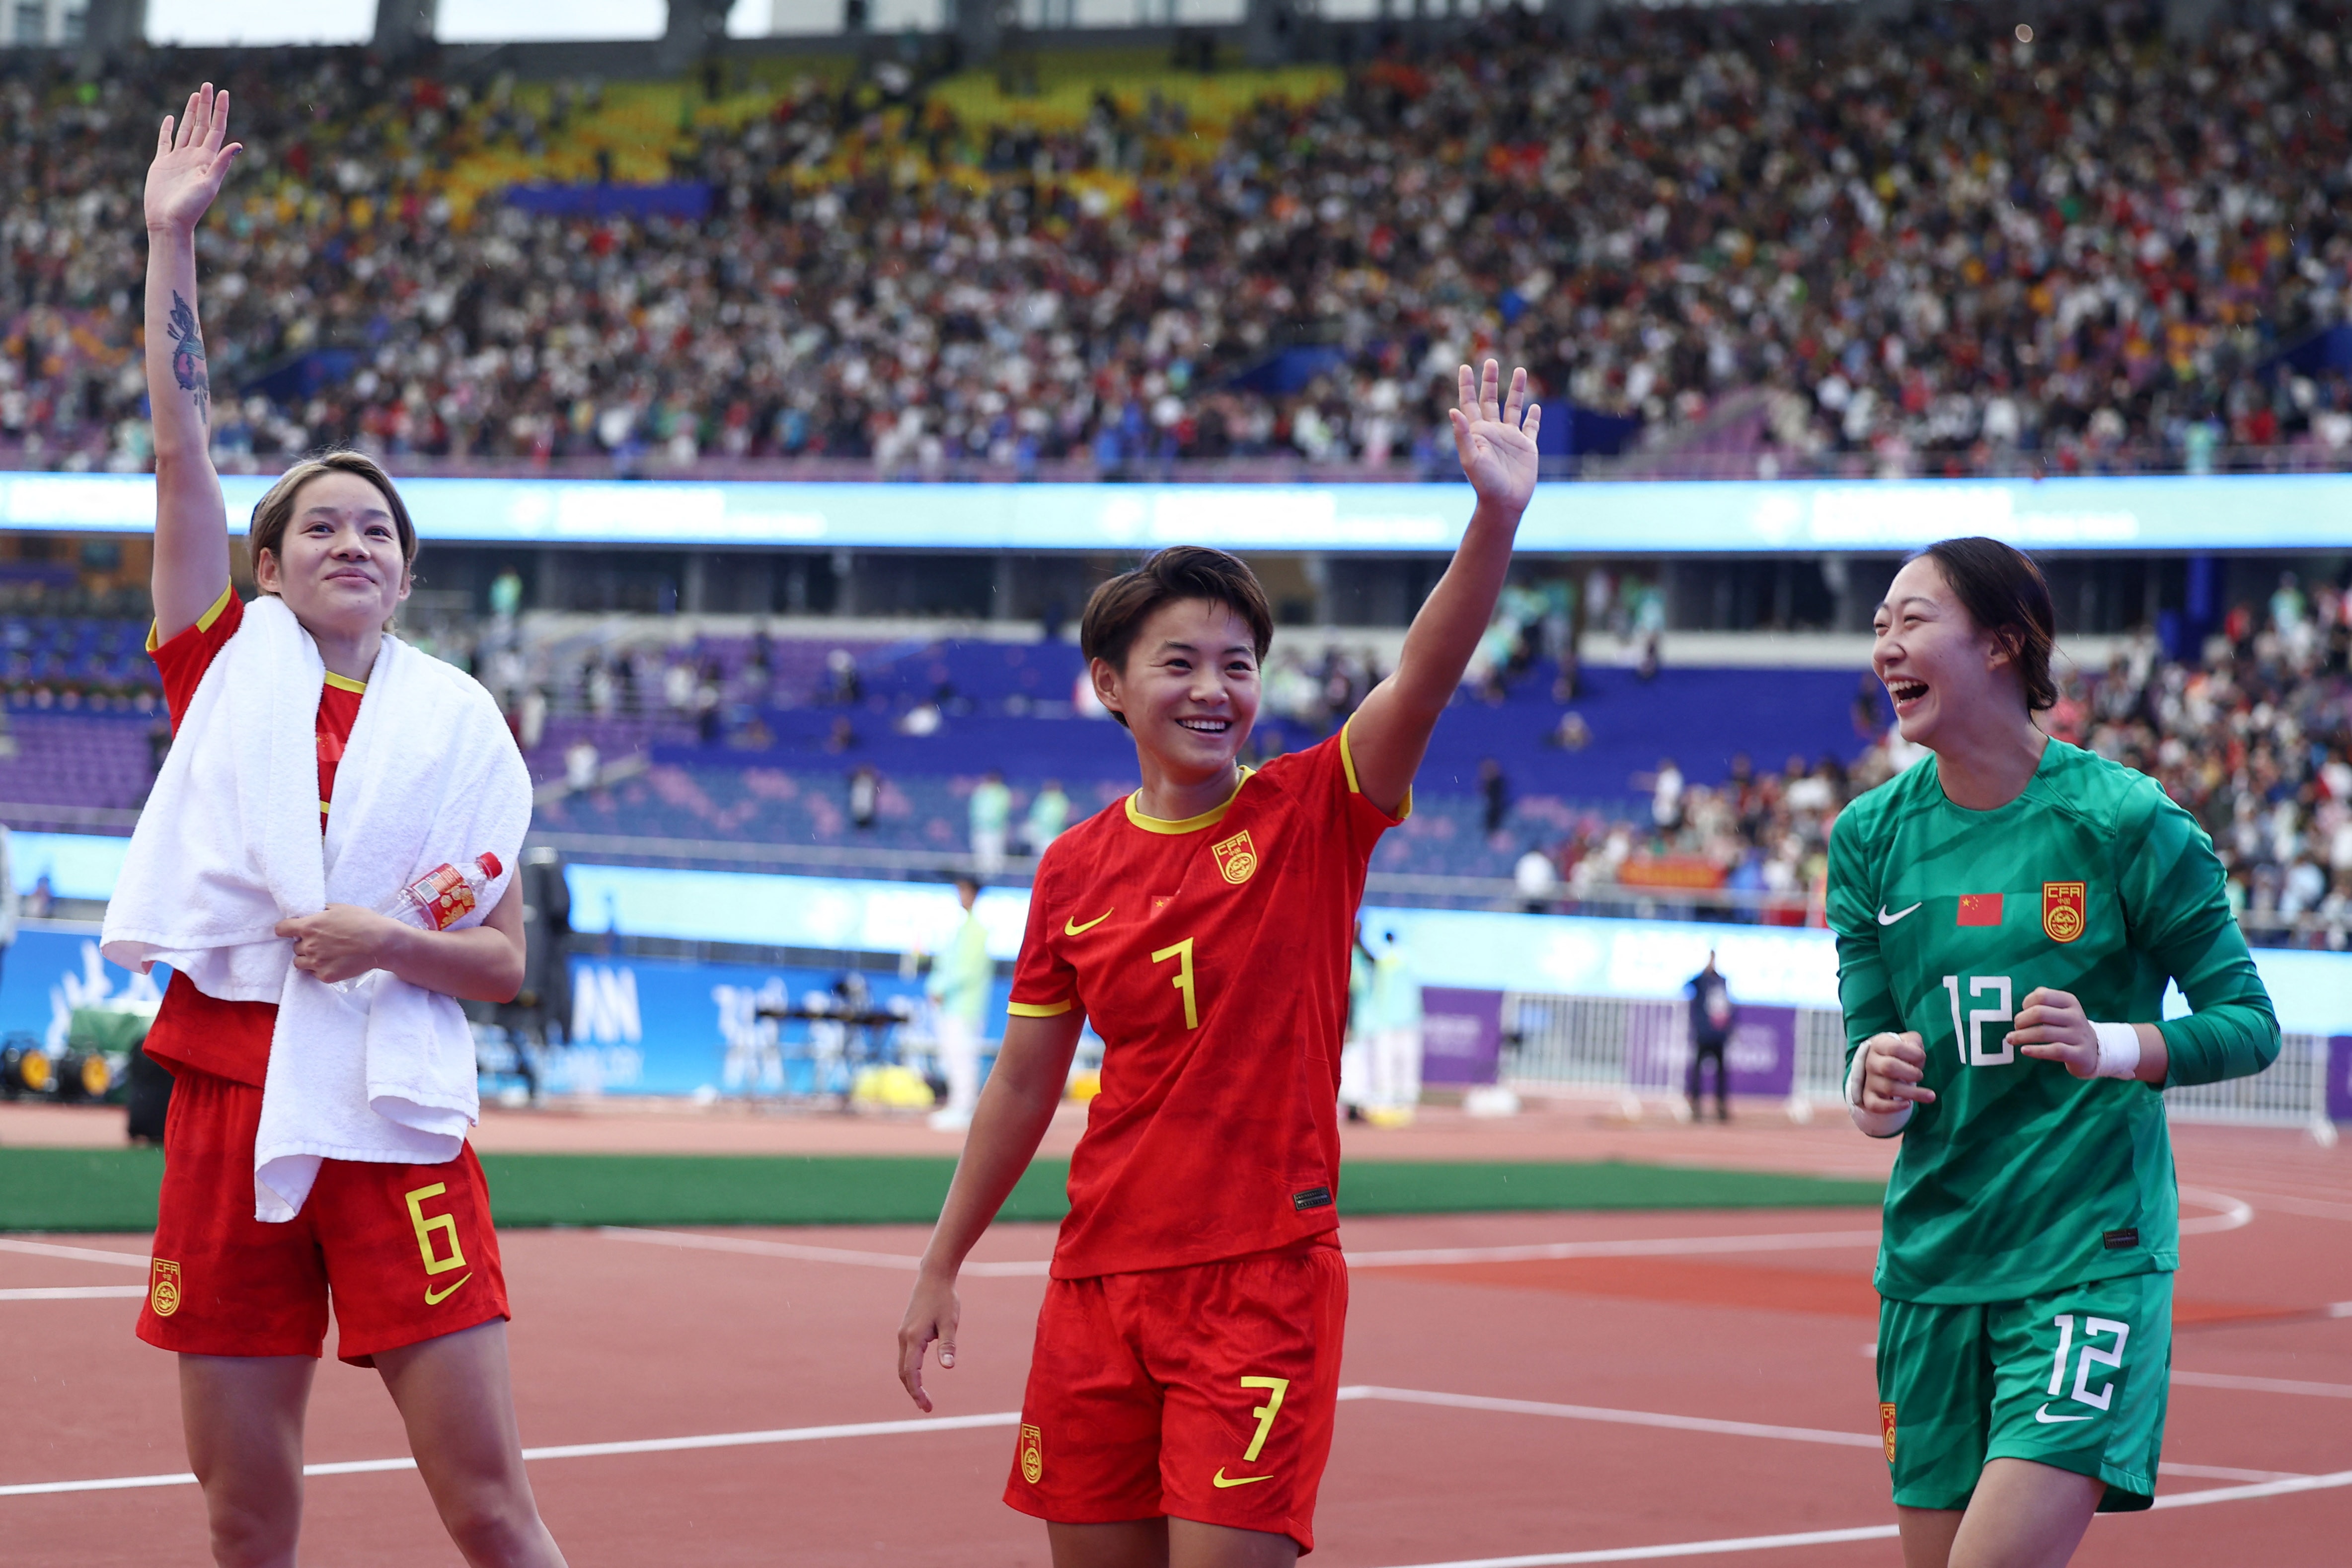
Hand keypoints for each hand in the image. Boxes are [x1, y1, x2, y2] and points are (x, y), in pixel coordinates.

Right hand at [146, 83, 241, 235]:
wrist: (168, 222)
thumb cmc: (190, 208)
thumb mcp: (209, 185)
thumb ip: (221, 164)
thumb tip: (238, 145)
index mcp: (207, 160)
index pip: (216, 129)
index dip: (220, 111)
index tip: (224, 92)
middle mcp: (194, 156)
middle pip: (201, 124)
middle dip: (205, 105)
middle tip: (207, 85)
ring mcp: (178, 159)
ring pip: (185, 129)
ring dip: (190, 113)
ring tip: (194, 96)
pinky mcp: (162, 163)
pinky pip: (165, 141)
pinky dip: (167, 129)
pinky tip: (169, 118)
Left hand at [275, 905, 397, 984]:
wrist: (382, 943)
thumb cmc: (363, 921)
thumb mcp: (340, 908)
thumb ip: (320, 912)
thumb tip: (311, 914)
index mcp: (309, 926)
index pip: (281, 929)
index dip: (286, 929)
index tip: (293, 930)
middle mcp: (308, 945)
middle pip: (294, 946)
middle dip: (305, 943)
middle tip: (322, 941)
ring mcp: (316, 963)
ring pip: (299, 962)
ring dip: (308, 958)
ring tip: (325, 954)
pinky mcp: (325, 976)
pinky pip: (313, 973)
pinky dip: (320, 968)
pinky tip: (334, 962)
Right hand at [896, 1268, 959, 1412]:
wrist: (934, 1276)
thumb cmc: (944, 1298)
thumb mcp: (950, 1322)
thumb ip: (948, 1346)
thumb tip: (948, 1368)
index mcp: (913, 1338)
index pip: (911, 1373)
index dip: (917, 1391)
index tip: (926, 1406)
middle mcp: (904, 1337)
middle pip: (903, 1373)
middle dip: (913, 1392)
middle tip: (927, 1408)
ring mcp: (903, 1334)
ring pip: (902, 1366)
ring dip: (911, 1383)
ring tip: (923, 1397)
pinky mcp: (906, 1330)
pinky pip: (905, 1357)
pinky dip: (910, 1371)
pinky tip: (919, 1377)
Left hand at [1449, 359, 1539, 515]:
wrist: (1504, 503)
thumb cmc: (1485, 483)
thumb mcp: (1471, 458)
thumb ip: (1463, 434)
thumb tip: (1453, 410)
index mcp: (1478, 432)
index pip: (1470, 403)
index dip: (1467, 386)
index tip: (1464, 367)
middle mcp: (1493, 432)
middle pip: (1490, 400)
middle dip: (1490, 380)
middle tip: (1490, 360)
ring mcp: (1511, 438)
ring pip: (1513, 408)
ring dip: (1516, 390)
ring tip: (1520, 370)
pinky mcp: (1527, 447)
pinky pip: (1531, 428)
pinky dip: (1533, 417)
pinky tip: (1535, 407)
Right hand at [1860, 1031, 1933, 1113]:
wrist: (1880, 1068)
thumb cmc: (1899, 1053)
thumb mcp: (1907, 1041)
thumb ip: (1914, 1042)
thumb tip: (1917, 1055)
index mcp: (1879, 1045)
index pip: (1894, 1048)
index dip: (1913, 1053)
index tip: (1921, 1057)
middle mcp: (1870, 1062)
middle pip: (1889, 1067)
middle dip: (1911, 1073)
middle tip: (1920, 1076)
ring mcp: (1868, 1081)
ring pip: (1889, 1088)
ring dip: (1913, 1093)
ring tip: (1930, 1096)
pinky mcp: (1868, 1097)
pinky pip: (1876, 1105)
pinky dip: (1893, 1107)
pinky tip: (1908, 1104)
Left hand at [2010, 987, 2097, 1077]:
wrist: (2093, 1050)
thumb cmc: (2067, 1028)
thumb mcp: (2060, 1010)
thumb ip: (2043, 1003)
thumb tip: (2024, 1005)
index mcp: (2070, 1001)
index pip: (2042, 995)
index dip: (2026, 1003)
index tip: (2022, 1012)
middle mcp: (2075, 1016)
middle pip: (2040, 1013)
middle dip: (2021, 1020)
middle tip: (2015, 1028)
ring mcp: (2079, 1035)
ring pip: (2044, 1032)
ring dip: (2022, 1036)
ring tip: (2011, 1039)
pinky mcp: (2079, 1053)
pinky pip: (2054, 1050)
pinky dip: (2036, 1050)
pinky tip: (2024, 1050)